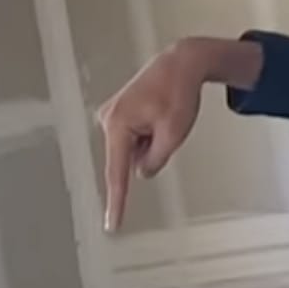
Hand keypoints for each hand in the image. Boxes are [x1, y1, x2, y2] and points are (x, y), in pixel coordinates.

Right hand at [95, 37, 259, 231]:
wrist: (181, 63)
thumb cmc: (178, 93)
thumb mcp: (173, 135)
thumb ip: (154, 161)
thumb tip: (141, 172)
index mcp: (118, 125)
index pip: (117, 174)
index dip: (117, 203)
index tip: (112, 225)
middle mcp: (108, 120)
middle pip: (130, 159)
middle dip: (150, 150)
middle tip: (167, 123)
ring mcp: (111, 115)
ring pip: (134, 150)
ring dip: (150, 141)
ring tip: (162, 114)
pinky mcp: (118, 114)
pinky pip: (134, 138)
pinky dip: (148, 134)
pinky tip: (157, 113)